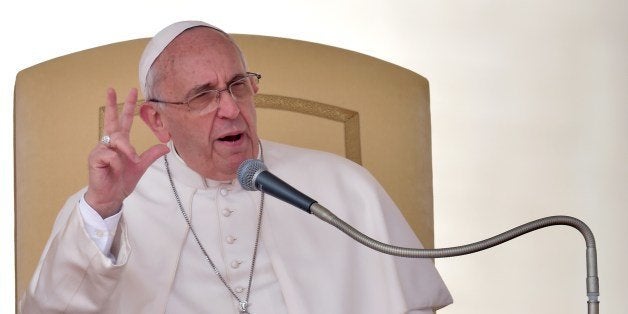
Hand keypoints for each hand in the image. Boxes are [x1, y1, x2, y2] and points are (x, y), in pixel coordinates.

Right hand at [84, 88, 169, 217]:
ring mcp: (101, 149)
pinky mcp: (95, 158)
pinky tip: (115, 168)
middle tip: (111, 88)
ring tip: (130, 161)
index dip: (127, 106)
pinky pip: (111, 154)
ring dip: (127, 151)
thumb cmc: (122, 181)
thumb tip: (166, 146)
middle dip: (112, 104)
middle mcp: (109, 143)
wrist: (111, 196)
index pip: (123, 121)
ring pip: (118, 141)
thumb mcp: (140, 166)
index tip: (131, 92)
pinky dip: (117, 162)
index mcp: (120, 143)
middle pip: (112, 120)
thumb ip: (151, 155)